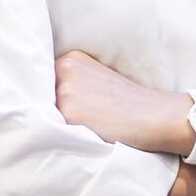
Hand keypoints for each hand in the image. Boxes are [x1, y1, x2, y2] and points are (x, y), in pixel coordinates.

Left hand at [55, 49, 187, 153]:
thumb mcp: (98, 78)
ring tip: (86, 127)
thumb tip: (45, 100)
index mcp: (71, 59)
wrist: (153, 115)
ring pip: (47, 114)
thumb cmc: (128, 101)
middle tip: (82, 120)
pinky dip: (66, 136)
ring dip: (59, 123)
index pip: (45, 81)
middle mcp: (64, 70)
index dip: (54, 98)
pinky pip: (55, 130)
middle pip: (42, 97)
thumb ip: (73, 82)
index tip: (70, 108)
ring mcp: (65, 91)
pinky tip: (86, 134)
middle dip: (53, 109)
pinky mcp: (69, 113)